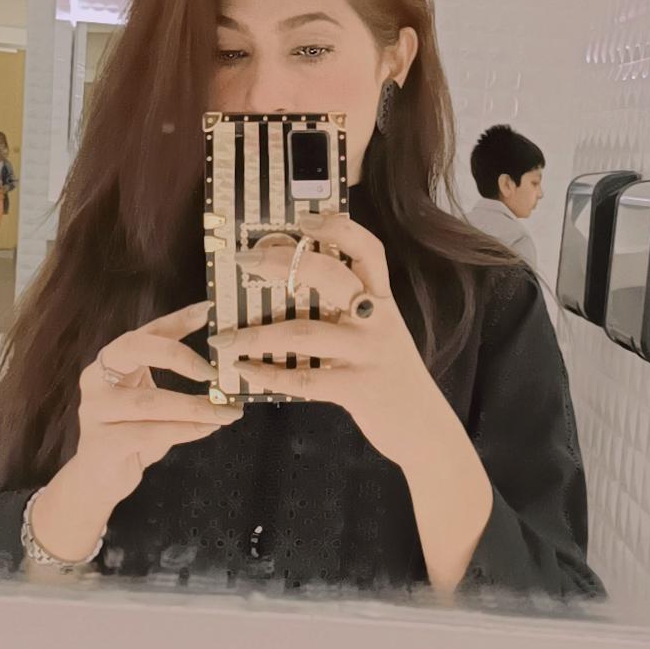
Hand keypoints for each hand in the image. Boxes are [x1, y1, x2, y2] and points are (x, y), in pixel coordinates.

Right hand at [31, 301, 241, 558]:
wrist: (100, 478)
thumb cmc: (133, 432)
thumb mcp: (156, 399)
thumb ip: (178, 381)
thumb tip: (224, 363)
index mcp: (112, 361)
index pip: (147, 331)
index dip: (179, 319)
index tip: (210, 310)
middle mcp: (97, 378)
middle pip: (134, 350)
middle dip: (178, 356)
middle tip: (213, 371)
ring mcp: (95, 410)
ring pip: (148, 401)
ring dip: (193, 407)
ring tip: (226, 411)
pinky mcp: (102, 442)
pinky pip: (149, 433)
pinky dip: (184, 431)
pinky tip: (208, 429)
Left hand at [209, 213, 436, 470]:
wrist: (425, 428)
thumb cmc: (393, 377)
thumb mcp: (381, 334)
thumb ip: (351, 313)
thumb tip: (293, 294)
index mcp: (382, 301)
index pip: (368, 250)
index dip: (337, 229)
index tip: (302, 220)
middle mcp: (377, 320)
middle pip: (329, 276)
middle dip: (282, 264)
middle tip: (245, 261)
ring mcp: (367, 353)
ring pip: (304, 331)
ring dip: (256, 333)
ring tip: (224, 338)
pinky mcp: (356, 388)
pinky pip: (303, 379)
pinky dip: (267, 374)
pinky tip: (244, 372)